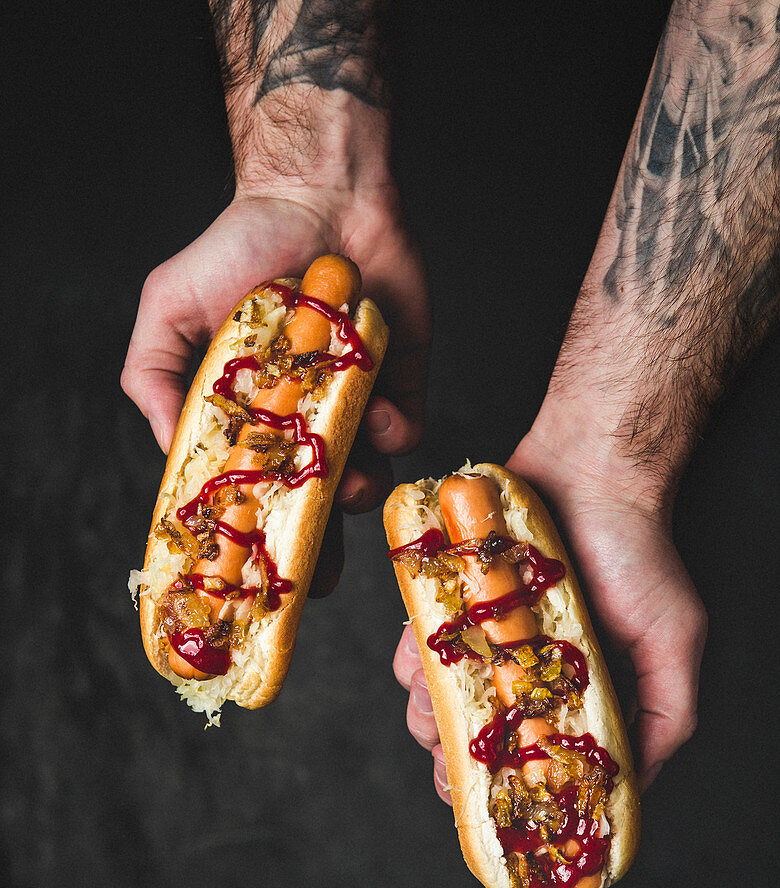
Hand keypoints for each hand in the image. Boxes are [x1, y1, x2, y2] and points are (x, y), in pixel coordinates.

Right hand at [122, 191, 429, 592]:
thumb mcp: (169, 308)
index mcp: (249, 413)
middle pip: (310, 502)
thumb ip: (153, 378)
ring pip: (362, 477)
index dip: (249, 534)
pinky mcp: (401, 384)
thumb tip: (169, 452)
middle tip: (313, 578)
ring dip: (356, 491)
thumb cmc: (239, 245)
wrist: (323, 195)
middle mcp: (302, 418)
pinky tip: (380, 410)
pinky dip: (395, 433)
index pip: (249, 488)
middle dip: (313, 548)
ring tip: (349, 482)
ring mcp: (353, 405)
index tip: (248, 575)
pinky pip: (406, 433)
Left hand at [392, 431, 706, 887]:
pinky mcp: (450, 609)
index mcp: (576, 702)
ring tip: (446, 706)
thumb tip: (633, 790)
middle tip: (459, 784)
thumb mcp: (673, 645)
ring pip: (437, 714)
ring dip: (432, 723)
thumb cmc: (636, 556)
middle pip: (480, 761)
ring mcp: (485, 645)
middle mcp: (527, 680)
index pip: (543, 782)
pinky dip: (413, 667)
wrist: (587, 471)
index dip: (524, 831)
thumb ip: (662, 720)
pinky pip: (416, 654)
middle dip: (461, 783)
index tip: (508, 885)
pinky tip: (425, 661)